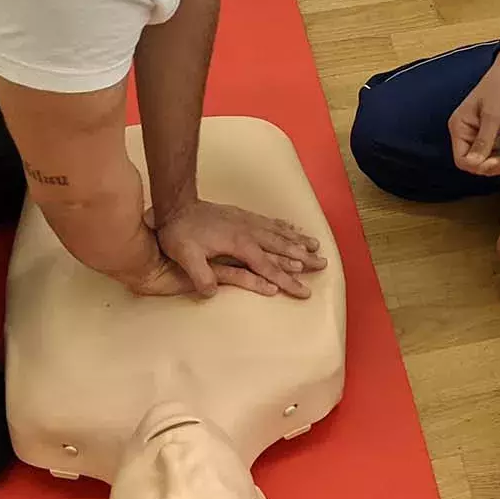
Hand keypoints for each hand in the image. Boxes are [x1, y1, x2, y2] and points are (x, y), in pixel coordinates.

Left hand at [152, 201, 324, 298]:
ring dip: (299, 241)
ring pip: (280, 233)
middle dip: (304, 258)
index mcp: (239, 244)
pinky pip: (271, 222)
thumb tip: (212, 292)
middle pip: (282, 248)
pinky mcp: (243, 215)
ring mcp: (247, 222)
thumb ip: (200, 275)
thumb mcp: (185, 256)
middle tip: (323, 265)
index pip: (268, 267)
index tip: (304, 291)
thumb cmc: (180, 232)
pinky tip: (294, 229)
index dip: (287, 281)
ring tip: (317, 247)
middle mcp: (249, 232)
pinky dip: (286, 227)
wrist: (176, 205)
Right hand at [450, 51, 499, 176]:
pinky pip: (497, 156)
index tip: (496, 161)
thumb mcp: (493, 116)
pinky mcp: (496, 136)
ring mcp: (482, 136)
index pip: (462, 159)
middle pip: (476, 164)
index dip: (478, 166)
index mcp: (460, 128)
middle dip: (496, 165)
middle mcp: (468, 135)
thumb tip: (472, 164)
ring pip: (488, 162)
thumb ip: (483, 142)